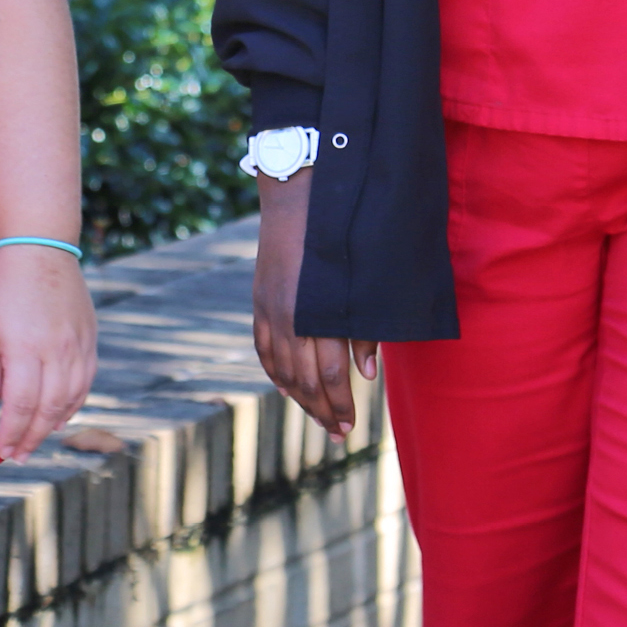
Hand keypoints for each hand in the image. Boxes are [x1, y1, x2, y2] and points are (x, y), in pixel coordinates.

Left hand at [0, 243, 96, 461]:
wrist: (41, 252)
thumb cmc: (4, 289)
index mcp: (25, 347)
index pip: (22, 404)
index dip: (13, 432)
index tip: (3, 450)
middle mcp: (56, 351)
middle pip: (48, 409)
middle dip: (32, 437)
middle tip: (18, 456)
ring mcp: (77, 347)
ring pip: (70, 400)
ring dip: (52, 426)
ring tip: (35, 441)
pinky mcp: (90, 341)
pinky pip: (85, 383)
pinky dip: (73, 405)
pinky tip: (59, 417)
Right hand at [251, 171, 375, 442]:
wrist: (301, 194)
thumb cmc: (345, 236)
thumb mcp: (362, 283)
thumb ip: (365, 329)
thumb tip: (365, 374)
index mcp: (318, 312)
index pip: (329, 373)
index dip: (340, 402)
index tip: (351, 426)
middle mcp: (290, 316)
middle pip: (304, 378)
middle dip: (322, 409)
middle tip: (337, 432)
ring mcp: (270, 308)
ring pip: (281, 367)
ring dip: (299, 396)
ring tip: (316, 416)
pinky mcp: (260, 299)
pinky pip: (263, 346)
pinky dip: (274, 370)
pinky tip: (284, 386)